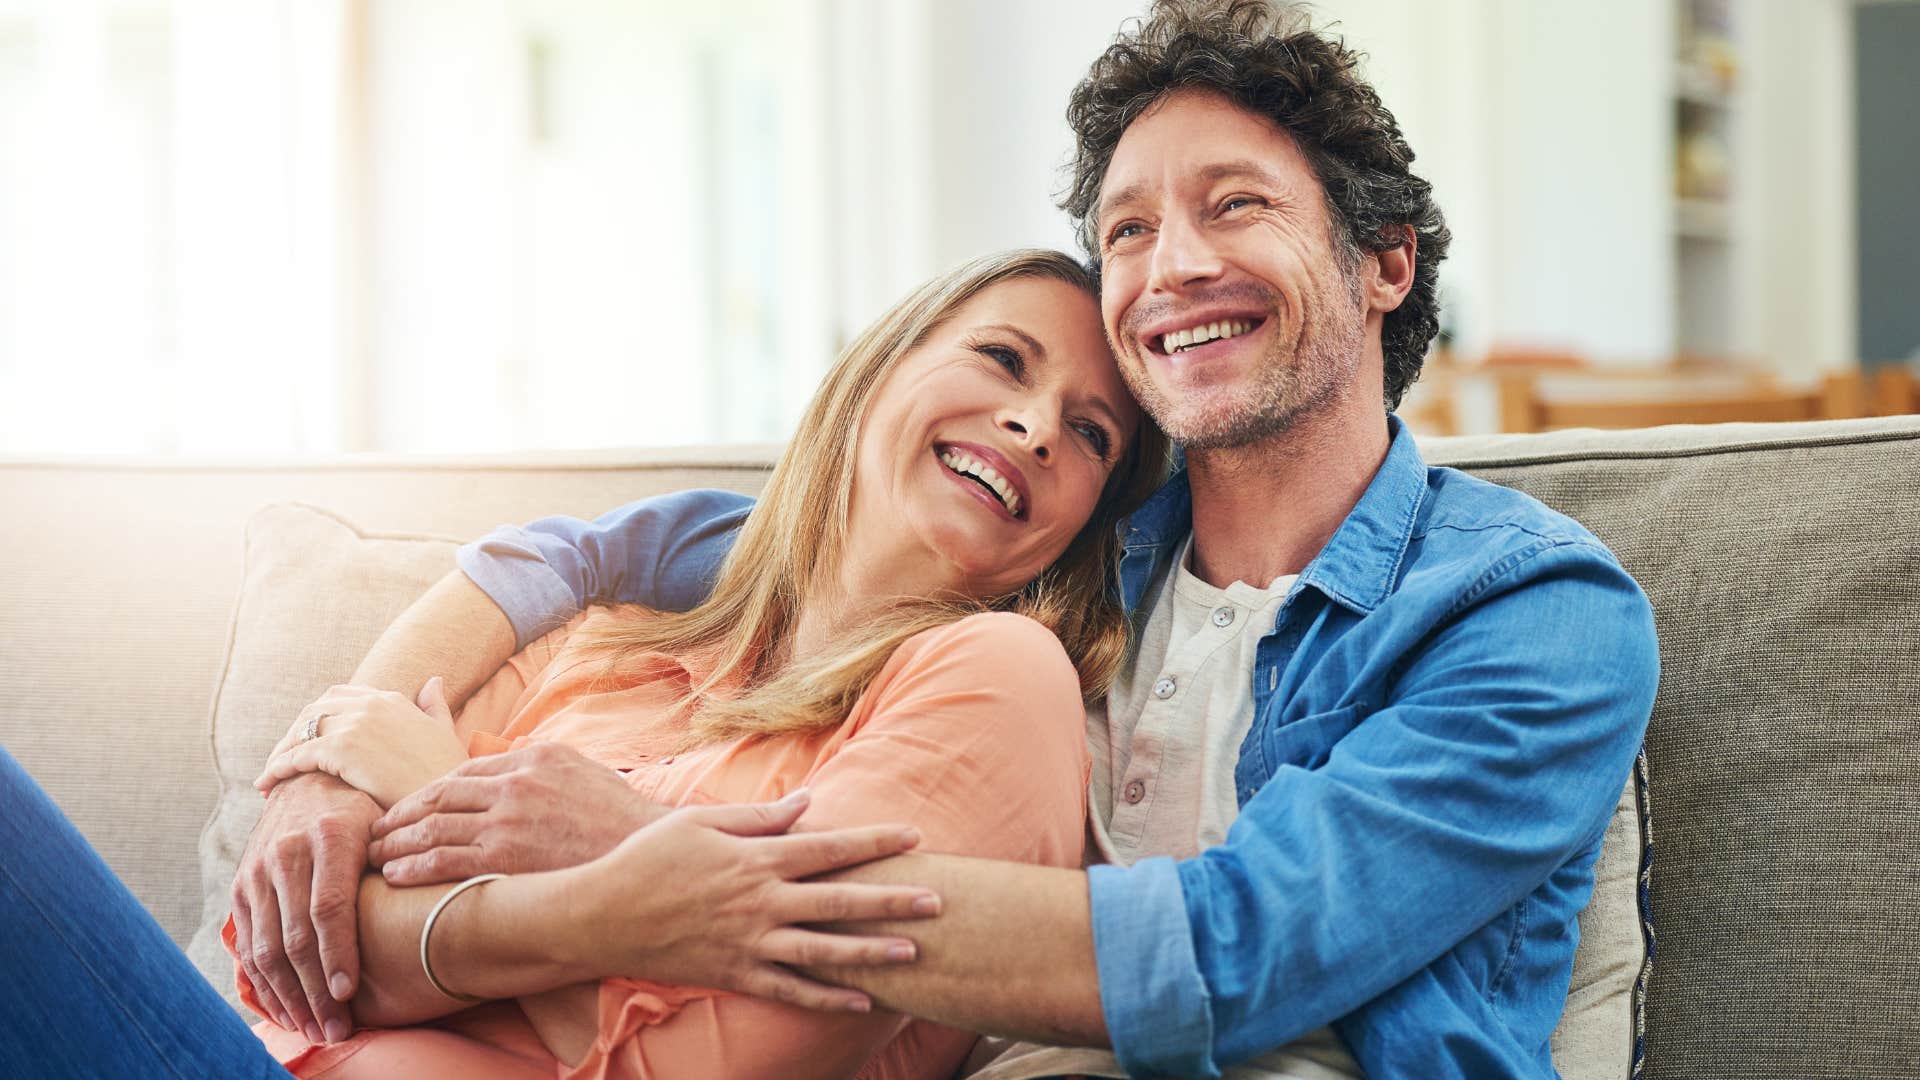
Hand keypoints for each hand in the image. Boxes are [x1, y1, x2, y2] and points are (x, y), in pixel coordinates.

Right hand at [231, 771, 380, 1046]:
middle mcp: (286, 853)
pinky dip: (264, 983)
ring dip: (289, 997)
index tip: (349, 993)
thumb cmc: (366, 810)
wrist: (309, 781)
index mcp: (330, 835)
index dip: (337, 954)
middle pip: (295, 937)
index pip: (328, 906)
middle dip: (315, 991)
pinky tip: (286, 1010)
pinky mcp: (242, 887)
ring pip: (266, 948)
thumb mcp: (389, 821)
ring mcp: (258, 871)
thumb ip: (405, 857)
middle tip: (336, 1029)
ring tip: (315, 1029)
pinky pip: (247, 945)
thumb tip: (441, 902)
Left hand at [255, 679, 465, 808]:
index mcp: (392, 699)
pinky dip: (278, 768)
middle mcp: (372, 704)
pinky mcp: (343, 748)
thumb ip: (433, 706)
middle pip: (316, 708)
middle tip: (283, 757)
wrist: (448, 802)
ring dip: (281, 750)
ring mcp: (357, 723)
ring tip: (271, 775)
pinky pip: (298, 754)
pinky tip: (268, 784)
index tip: (308, 738)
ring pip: (302, 729)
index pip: (341, 695)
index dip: (320, 715)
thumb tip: (434, 681)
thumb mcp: (444, 732)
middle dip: (295, 731)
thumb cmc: (447, 774)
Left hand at [368, 741, 663, 884]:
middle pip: (438, 795)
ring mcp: (507, 820)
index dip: (429, 791)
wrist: (644, 853)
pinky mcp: (504, 856)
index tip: (411, 807)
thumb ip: (542, 765)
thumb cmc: (619, 819)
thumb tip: (513, 762)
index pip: (464, 772)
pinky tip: (396, 874)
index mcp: (532, 758)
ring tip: (376, 854)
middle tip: (377, 829)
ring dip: (397, 841)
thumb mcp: (582, 771)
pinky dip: (413, 865)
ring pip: (432, 826)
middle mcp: (514, 783)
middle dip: (401, 813)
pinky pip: (443, 858)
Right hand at [557, 789, 941, 1012]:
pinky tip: (863, 1003)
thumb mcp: (698, 822)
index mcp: (754, 859)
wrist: (599, 917)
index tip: (915, 835)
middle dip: (890, 901)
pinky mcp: (734, 975)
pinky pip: (789, 991)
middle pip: (838, 902)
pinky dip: (827, 998)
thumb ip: (758, 817)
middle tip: (937, 900)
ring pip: (822, 952)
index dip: (875, 841)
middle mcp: (759, 903)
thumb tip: (808, 802)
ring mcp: (748, 944)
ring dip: (870, 953)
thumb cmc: (648, 860)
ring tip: (913, 952)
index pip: (828, 848)